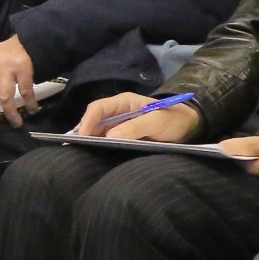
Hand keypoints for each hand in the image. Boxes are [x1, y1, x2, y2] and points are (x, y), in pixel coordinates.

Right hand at [72, 92, 202, 143]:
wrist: (188, 127)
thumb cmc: (173, 120)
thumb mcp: (157, 122)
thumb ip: (135, 127)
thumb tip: (110, 136)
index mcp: (124, 102)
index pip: (98, 108)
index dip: (87, 121)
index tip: (80, 137)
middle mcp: (118, 112)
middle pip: (93, 120)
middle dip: (82, 132)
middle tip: (70, 149)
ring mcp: (120, 124)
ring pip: (97, 131)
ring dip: (88, 141)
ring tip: (76, 155)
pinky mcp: (123, 136)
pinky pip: (106, 140)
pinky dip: (98, 147)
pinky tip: (91, 157)